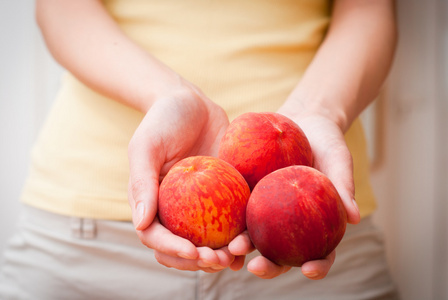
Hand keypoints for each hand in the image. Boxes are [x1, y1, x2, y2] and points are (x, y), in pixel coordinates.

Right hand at [127, 84, 237, 271]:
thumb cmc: (163, 120)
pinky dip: (239, 234)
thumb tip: (140, 224)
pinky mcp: (224, 194)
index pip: (156, 237)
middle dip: (199, 261)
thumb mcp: (146, 146)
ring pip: (208, 241)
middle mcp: (176, 209)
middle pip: (183, 247)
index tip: (194, 252)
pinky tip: (250, 238)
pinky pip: (231, 220)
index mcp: (152, 203)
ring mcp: (201, 205)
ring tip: (236, 258)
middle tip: (219, 260)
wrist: (192, 102)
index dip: (172, 250)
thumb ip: (142, 183)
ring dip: (221, 255)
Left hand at [229, 112, 359, 279]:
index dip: (316, 266)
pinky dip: (229, 217)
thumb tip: (354, 217)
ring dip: (243, 248)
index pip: (320, 253)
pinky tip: (219, 219)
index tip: (308, 269)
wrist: (302, 121)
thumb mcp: (338, 160)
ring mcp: (267, 211)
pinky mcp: (249, 194)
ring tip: (232, 249)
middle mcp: (289, 224)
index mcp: (315, 224)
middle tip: (257, 268)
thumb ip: (344, 187)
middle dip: (269, 267)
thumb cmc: (327, 143)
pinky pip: (238, 207)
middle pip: (281, 254)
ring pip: (255, 236)